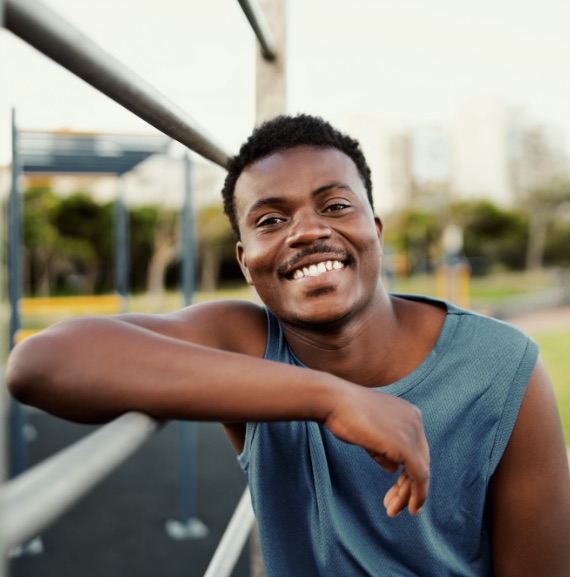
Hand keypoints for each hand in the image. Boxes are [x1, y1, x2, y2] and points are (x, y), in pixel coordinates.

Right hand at [324, 384, 429, 516]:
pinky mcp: (406, 446)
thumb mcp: (368, 431)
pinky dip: (417, 494)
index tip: (395, 490)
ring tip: (392, 510)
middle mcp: (415, 420)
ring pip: (420, 471)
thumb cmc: (343, 413)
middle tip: (393, 505)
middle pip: (420, 460)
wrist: (333, 401)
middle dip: (408, 486)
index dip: (407, 472)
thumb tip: (393, 468)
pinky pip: (419, 476)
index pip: (415, 448)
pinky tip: (410, 508)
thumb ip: (383, 448)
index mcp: (408, 412)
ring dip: (408, 494)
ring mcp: (412, 432)